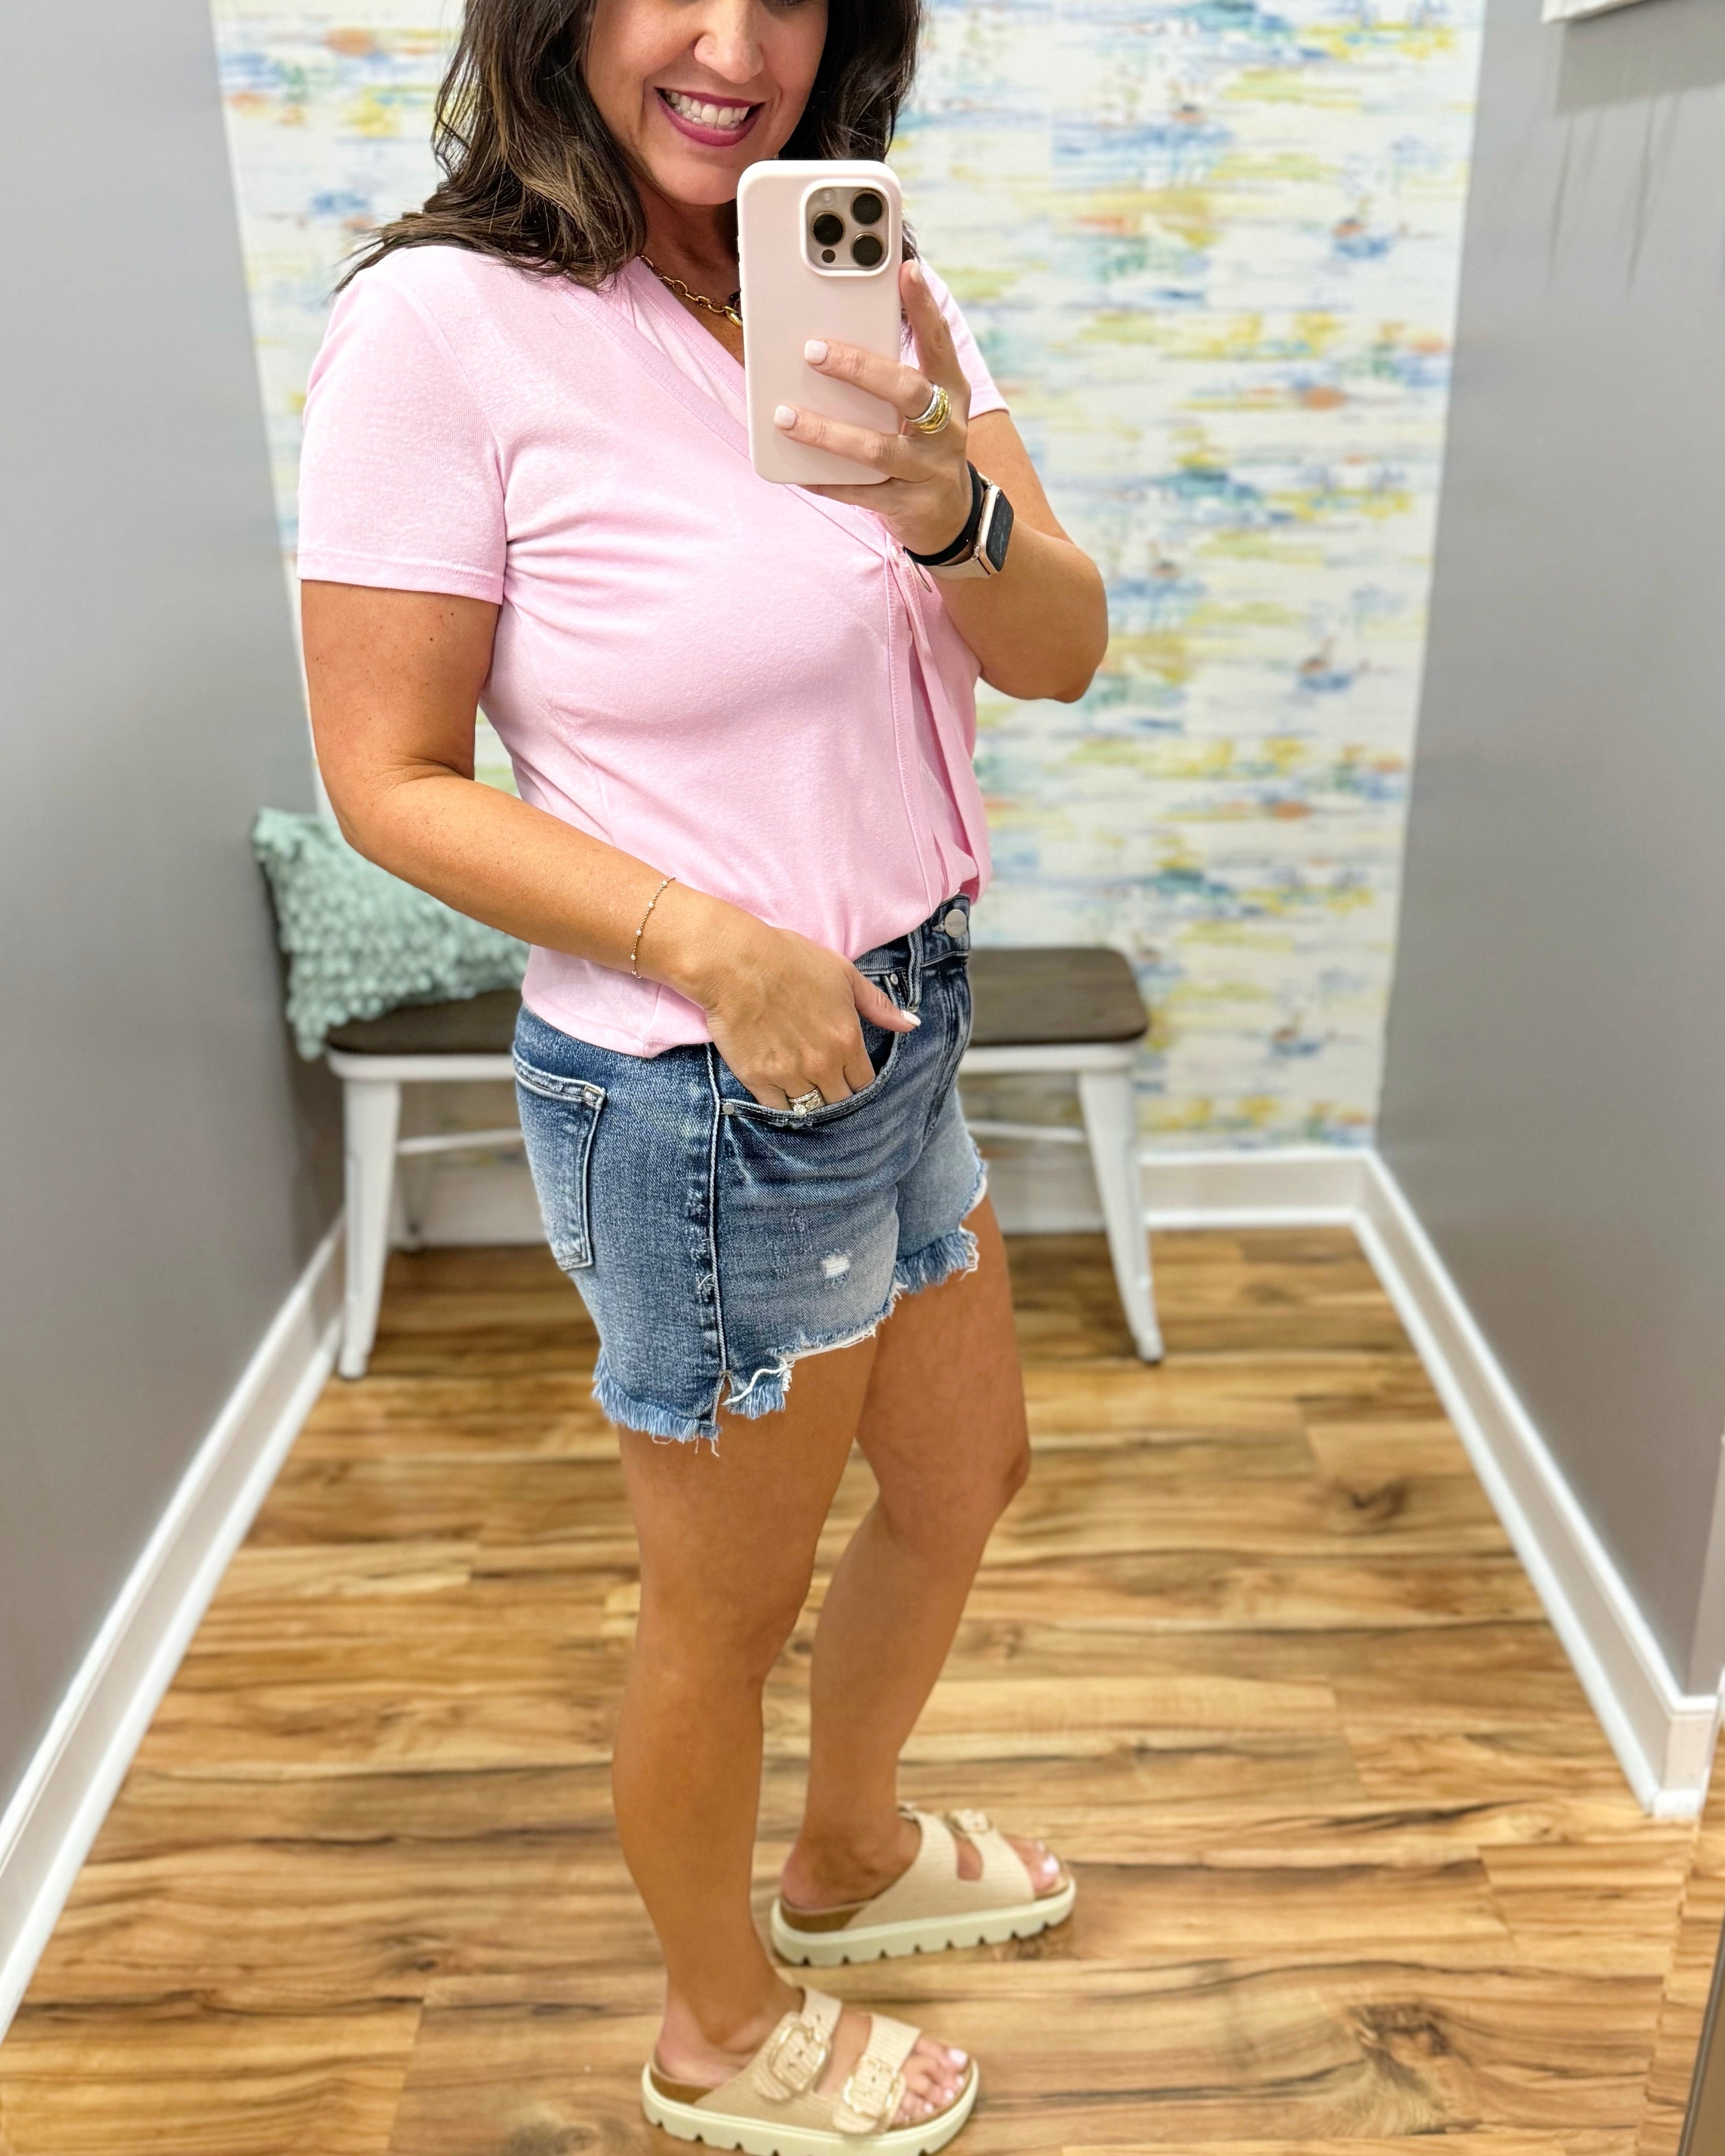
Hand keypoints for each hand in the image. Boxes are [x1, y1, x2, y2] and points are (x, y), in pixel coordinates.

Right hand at [647, 890, 918, 1109]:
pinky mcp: (757, 1079)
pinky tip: (780, 1093)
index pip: (864, 1082)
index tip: (847, 1073)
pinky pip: (777, 1110)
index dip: (856, 1079)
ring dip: (809, 1102)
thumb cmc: (789, 960)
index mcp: (847, 1040)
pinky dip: (781, 1106)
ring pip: (810, 1109)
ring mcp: (790, 1075)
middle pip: (839, 1101)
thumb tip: (912, 1025)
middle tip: (824, 1082)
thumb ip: (878, 1005)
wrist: (735, 962)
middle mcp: (823, 1064)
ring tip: (802, 1088)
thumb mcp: (843, 974)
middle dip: (836, 1094)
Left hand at [771, 258, 974, 556]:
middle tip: (813, 351)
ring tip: (785, 417)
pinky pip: (863, 494)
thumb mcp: (921, 408)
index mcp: (951, 393)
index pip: (938, 344)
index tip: (906, 270)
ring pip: (877, 449)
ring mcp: (929, 470)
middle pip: (907, 391)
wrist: (951, 518)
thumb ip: (891, 376)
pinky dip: (828, 481)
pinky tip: (799, 472)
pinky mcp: (910, 506)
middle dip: (859, 368)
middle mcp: (947, 429)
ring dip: (828, 431)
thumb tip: (829, 339)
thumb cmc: (923, 446)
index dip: (924, 308)